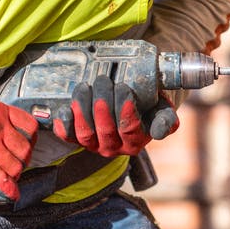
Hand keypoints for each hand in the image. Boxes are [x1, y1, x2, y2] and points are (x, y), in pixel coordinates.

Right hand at [0, 95, 37, 200]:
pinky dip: (10, 189)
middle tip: (13, 164)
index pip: (30, 125)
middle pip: (25, 149)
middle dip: (22, 159)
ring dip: (14, 174)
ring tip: (6, 175)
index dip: (31, 139)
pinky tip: (12, 194)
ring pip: (16, 166)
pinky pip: (2, 179)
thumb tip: (6, 130)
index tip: (28, 144)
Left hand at [52, 75, 178, 156]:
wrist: (133, 103)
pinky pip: (67, 135)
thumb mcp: (163, 110)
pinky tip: (64, 109)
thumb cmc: (149, 104)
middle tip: (102, 80)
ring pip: (85, 133)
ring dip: (82, 110)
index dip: (125, 109)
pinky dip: (64, 124)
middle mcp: (114, 148)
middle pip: (105, 129)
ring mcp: (94, 145)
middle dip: (102, 104)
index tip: (123, 87)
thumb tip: (160, 132)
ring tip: (84, 87)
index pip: (129, 128)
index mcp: (135, 142)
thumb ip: (166, 119)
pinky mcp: (77, 139)